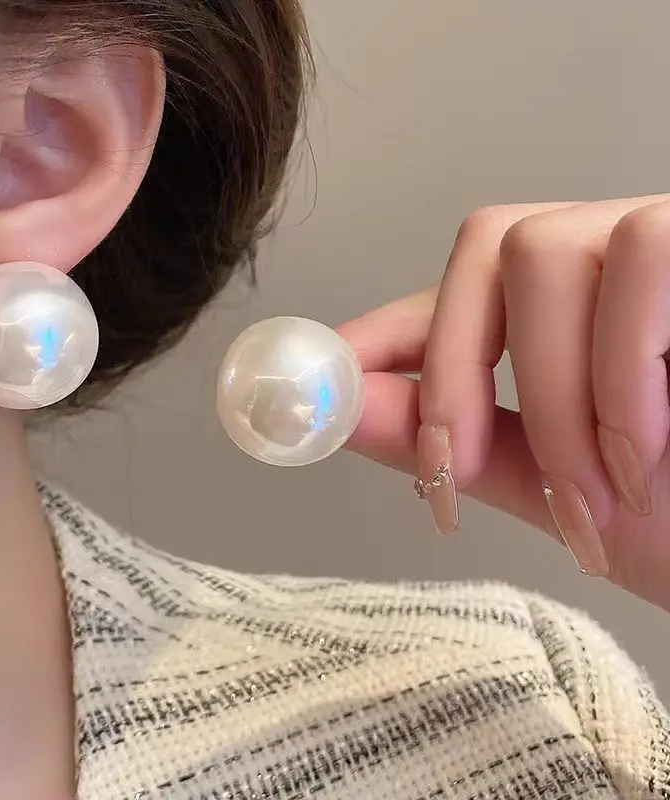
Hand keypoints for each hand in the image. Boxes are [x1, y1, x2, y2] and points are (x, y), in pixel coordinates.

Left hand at [338, 196, 669, 611]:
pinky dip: (621, 372)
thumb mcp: (558, 487)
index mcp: (570, 314)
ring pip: (549, 248)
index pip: (456, 293)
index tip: (319, 385)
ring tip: (595, 494)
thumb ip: (459, 442)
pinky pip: (645, 258)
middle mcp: (616, 258)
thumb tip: (344, 405)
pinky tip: (647, 452)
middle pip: (491, 244)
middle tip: (455, 484)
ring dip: (552, 395)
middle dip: (457, 373)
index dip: (385, 332)